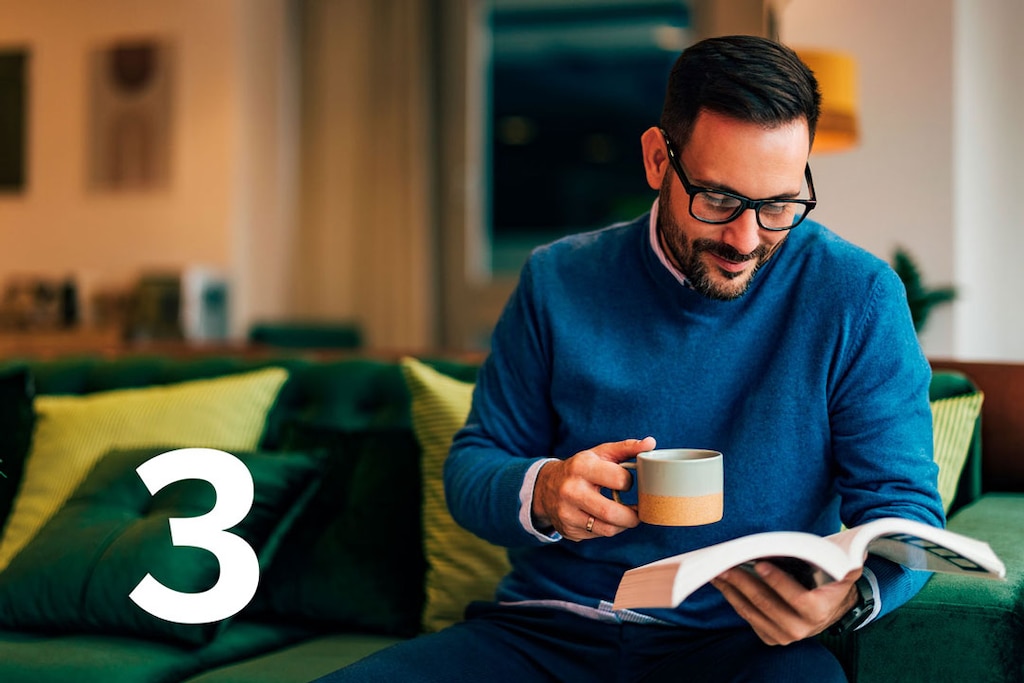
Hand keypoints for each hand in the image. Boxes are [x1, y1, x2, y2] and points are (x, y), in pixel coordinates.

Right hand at [532, 436, 654, 539]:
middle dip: (632, 516)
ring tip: (625, 517)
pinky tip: (606, 520)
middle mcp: (571, 490)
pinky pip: (597, 536)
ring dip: (622, 525)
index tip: (626, 482)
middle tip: (638, 512)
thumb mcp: (599, 454)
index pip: (618, 479)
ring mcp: (567, 512)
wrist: (545, 487)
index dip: (628, 482)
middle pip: (611, 512)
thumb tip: (650, 443)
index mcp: (581, 467)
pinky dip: (607, 529)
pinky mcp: (568, 530)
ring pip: (607, 529)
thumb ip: (626, 448)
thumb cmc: (580, 469)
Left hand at [711, 562, 861, 644]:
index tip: (760, 564)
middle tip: (726, 565)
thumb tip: (856, 557)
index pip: (796, 598)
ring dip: (731, 591)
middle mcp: (800, 629)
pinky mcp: (770, 638)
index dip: (777, 581)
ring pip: (752, 611)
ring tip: (717, 573)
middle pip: (766, 603)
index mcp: (818, 612)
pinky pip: (748, 617)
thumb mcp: (843, 574)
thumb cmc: (830, 584)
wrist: (830, 611)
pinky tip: (723, 585)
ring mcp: (783, 636)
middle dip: (743, 582)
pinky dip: (734, 600)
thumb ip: (847, 566)